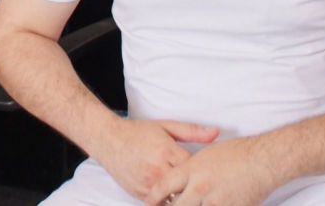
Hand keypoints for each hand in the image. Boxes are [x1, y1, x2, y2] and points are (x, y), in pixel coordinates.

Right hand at [88, 118, 219, 200]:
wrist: (107, 140)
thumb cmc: (137, 132)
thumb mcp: (166, 127)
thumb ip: (192, 131)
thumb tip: (217, 133)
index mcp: (167, 152)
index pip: (195, 169)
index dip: (206, 172)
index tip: (212, 173)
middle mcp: (157, 170)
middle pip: (187, 188)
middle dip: (197, 189)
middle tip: (207, 189)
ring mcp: (148, 185)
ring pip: (174, 200)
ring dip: (184, 198)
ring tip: (193, 195)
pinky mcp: (140, 194)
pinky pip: (160, 204)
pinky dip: (169, 202)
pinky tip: (176, 197)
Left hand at [143, 137, 282, 205]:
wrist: (264, 161)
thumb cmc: (237, 153)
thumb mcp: (206, 154)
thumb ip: (189, 168)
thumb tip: (177, 179)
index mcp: (192, 169)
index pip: (164, 186)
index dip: (153, 197)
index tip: (149, 201)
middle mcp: (200, 186)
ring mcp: (215, 201)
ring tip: (186, 204)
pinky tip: (208, 205)